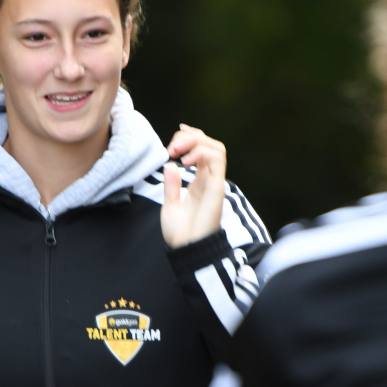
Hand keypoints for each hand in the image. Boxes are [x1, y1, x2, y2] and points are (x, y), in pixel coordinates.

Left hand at [160, 125, 226, 248]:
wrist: (186, 249)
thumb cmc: (180, 233)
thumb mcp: (170, 204)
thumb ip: (172, 185)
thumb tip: (170, 166)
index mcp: (200, 181)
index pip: (203, 149)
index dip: (191, 137)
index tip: (173, 139)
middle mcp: (209, 179)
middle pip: (211, 144)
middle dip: (191, 137)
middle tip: (171, 147)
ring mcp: (214, 182)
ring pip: (217, 148)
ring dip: (196, 142)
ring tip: (178, 151)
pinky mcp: (217, 187)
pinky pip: (217, 160)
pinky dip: (201, 153)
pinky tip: (185, 160)